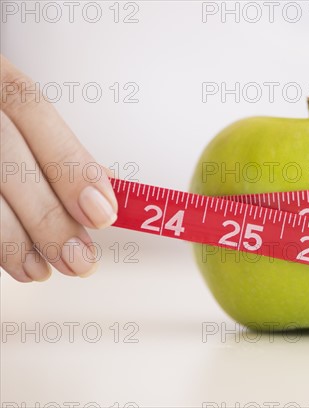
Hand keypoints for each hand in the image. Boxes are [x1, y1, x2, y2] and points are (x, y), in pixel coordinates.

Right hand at [0, 55, 117, 281]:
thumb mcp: (16, 116)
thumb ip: (53, 146)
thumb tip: (102, 187)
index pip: (33, 114)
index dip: (71, 166)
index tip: (103, 213)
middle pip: (7, 162)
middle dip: (49, 217)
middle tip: (80, 258)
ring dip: (15, 241)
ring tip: (44, 269)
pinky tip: (12, 262)